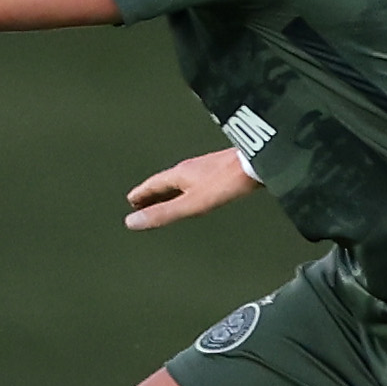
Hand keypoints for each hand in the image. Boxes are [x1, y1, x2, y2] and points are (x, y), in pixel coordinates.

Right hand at [125, 147, 260, 230]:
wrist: (255, 164)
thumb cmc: (226, 182)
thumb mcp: (191, 203)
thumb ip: (164, 213)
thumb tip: (133, 222)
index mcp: (179, 174)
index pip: (152, 185)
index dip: (140, 194)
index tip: (131, 201)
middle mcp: (189, 168)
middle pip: (164, 182)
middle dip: (152, 194)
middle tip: (142, 203)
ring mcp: (205, 167)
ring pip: (180, 180)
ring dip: (169, 191)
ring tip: (164, 198)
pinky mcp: (219, 169)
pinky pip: (194, 180)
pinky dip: (186, 188)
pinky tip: (195, 191)